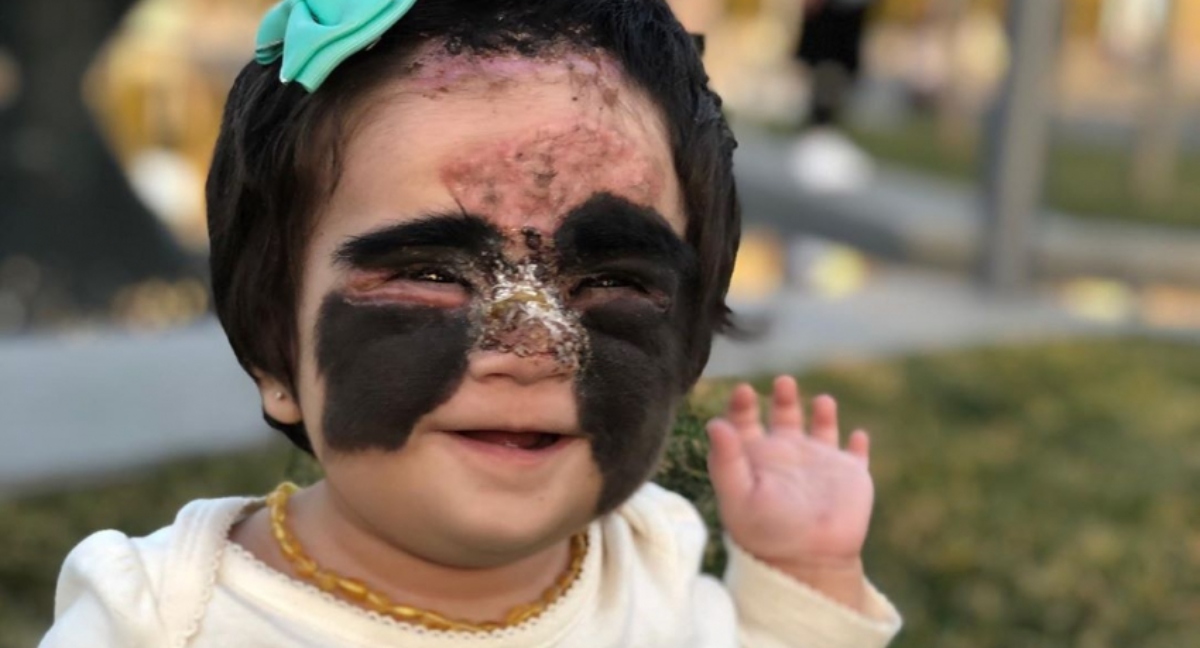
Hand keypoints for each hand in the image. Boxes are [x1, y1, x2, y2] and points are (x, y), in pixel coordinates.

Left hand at [707, 376, 873, 609]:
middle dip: (784, 397)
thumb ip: (725, 459)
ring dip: (822, 412)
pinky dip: (859, 444)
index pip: (744, 423)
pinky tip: (858, 435)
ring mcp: (819, 465)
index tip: (743, 391)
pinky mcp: (850, 476)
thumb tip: (714, 424)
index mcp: (756, 459)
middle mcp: (787, 457)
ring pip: (821, 429)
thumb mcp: (739, 495)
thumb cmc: (765, 532)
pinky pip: (856, 454)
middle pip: (783, 417)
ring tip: (822, 400)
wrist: (806, 563)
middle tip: (783, 380)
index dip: (741, 405)